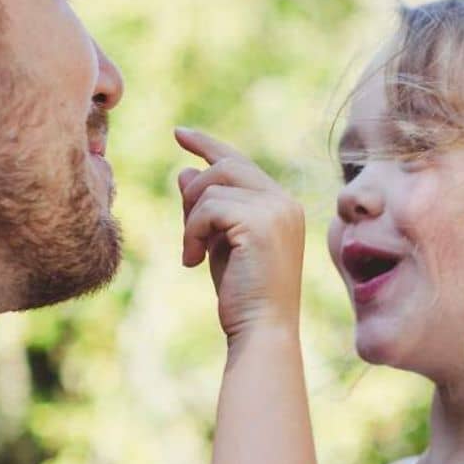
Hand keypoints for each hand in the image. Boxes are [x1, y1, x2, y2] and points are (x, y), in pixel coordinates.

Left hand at [174, 127, 305, 338]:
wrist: (262, 329)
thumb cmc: (242, 294)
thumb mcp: (220, 243)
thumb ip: (207, 208)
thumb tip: (184, 171)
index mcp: (282, 205)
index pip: (241, 161)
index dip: (208, 145)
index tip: (180, 133)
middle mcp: (284, 202)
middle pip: (226, 166)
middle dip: (193, 192)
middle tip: (187, 232)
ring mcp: (276, 209)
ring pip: (213, 186)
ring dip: (191, 219)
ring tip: (192, 254)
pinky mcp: (260, 222)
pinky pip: (209, 208)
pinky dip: (192, 232)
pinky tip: (193, 261)